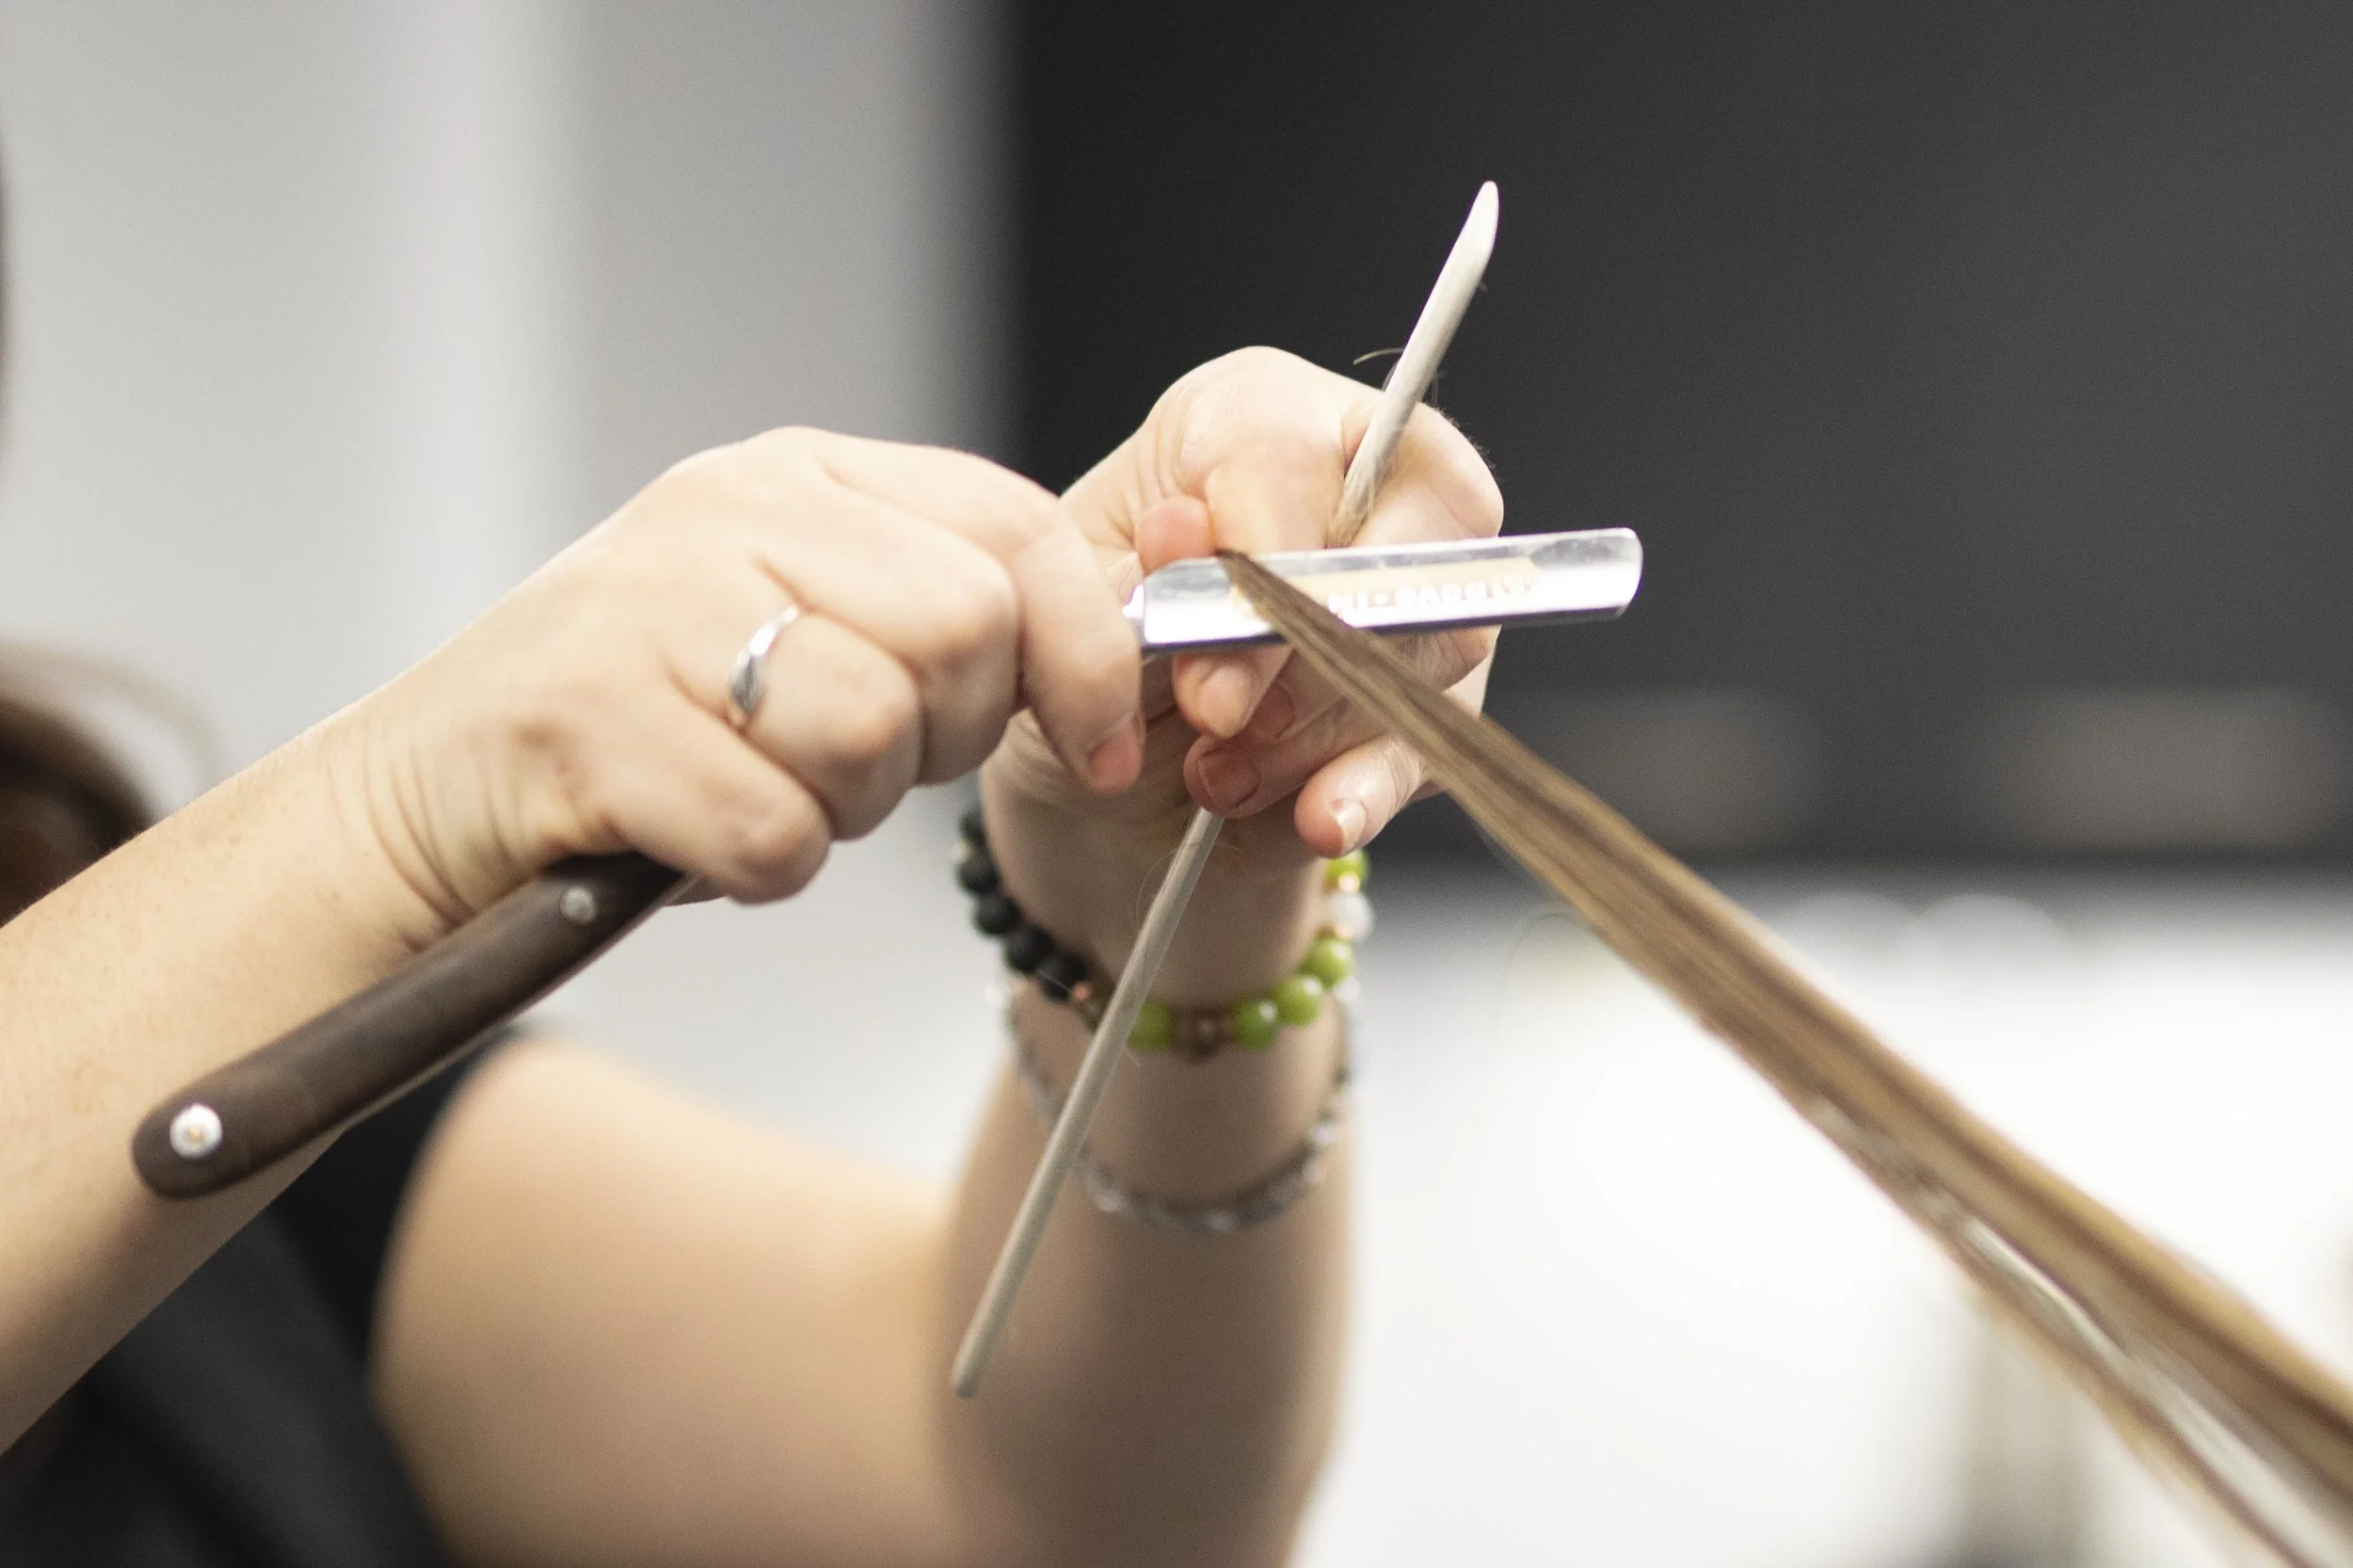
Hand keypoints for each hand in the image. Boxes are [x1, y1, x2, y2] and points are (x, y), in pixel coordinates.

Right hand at [349, 429, 1143, 925]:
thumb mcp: (798, 625)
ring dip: (840, 810)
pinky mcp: (586, 720)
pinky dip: (757, 869)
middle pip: (962, 629)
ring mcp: (644, 608)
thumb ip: (942, 613)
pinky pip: (775, 831)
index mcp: (795, 476)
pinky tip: (694, 839)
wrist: (427, 798)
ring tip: (755, 792)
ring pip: (872, 732)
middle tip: (853, 768)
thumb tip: (1124, 642)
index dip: (1087, 648)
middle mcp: (724, 515)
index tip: (1099, 742)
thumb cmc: (645, 728)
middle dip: (941, 740)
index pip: (1014, 524)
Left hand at [981, 348, 1503, 994]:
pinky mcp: (1431, 702)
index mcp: (1254, 419)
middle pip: (1395, 545)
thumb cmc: (1088, 651)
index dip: (1264, 540)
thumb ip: (1137, 577)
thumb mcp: (1078, 604)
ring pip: (1427, 649)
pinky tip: (1317, 815)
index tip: (1209, 619)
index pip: (1294, 453)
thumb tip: (1192, 540)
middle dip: (1300, 649)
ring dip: (1313, 729)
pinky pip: (1431, 742)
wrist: (1096, 783)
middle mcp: (1357, 487)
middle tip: (1212, 713)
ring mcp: (1412, 597)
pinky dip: (1367, 788)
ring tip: (1213, 771)